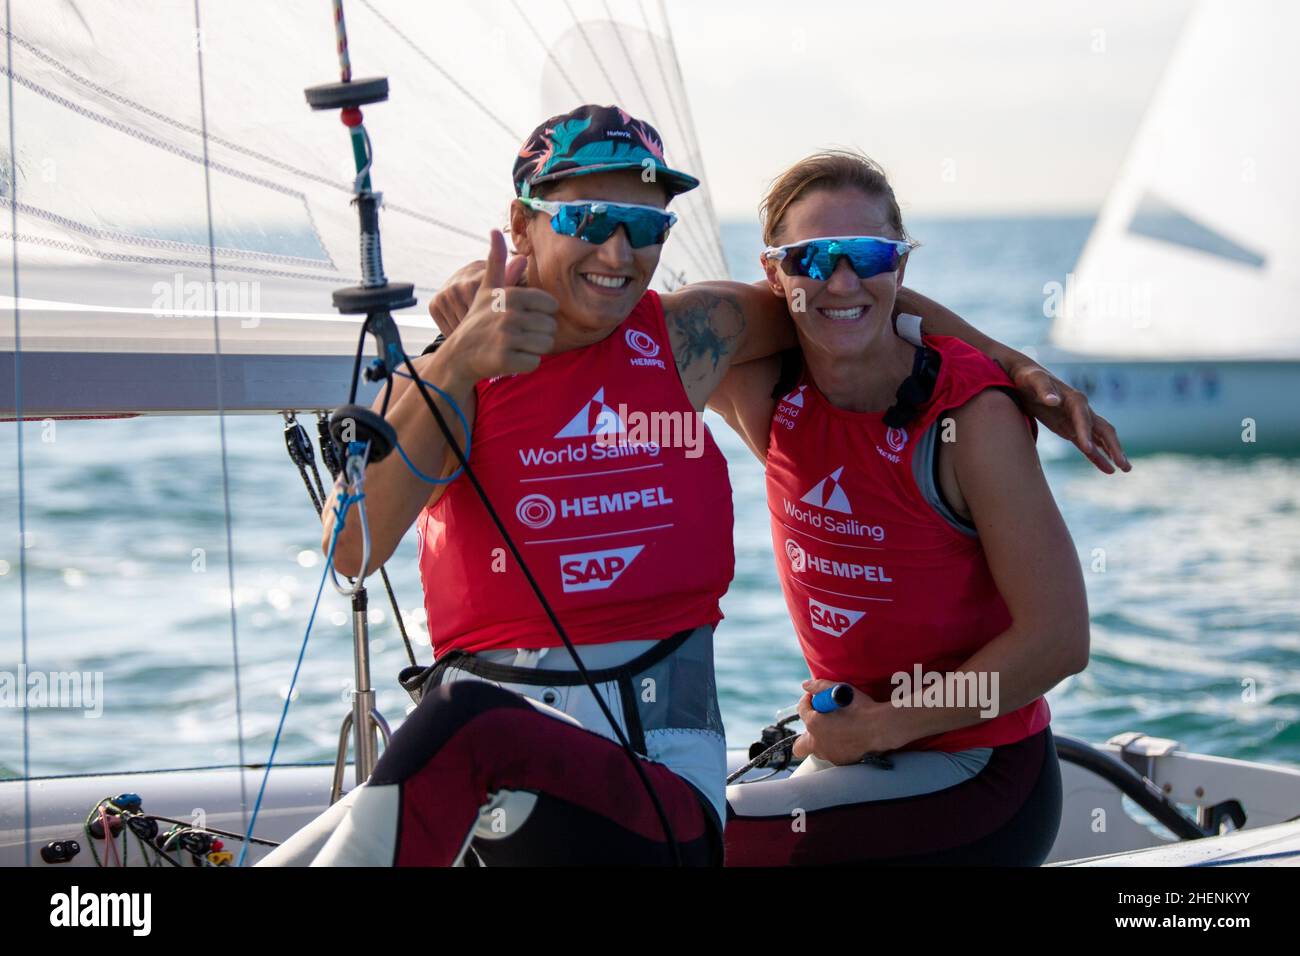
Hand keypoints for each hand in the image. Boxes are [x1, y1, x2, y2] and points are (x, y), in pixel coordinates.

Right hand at [438, 230, 557, 382]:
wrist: (459, 354)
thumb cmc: (479, 320)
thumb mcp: (486, 289)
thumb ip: (497, 262)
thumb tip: (494, 230)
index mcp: (510, 295)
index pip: (551, 306)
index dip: (540, 314)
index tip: (522, 317)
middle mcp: (509, 314)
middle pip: (550, 327)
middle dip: (538, 334)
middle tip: (517, 335)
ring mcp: (506, 338)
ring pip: (546, 345)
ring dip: (533, 349)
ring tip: (515, 345)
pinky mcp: (505, 360)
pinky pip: (534, 363)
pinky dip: (525, 364)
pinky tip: (510, 358)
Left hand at [791, 679, 899, 764]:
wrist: (882, 727)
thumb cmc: (861, 708)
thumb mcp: (839, 690)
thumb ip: (819, 686)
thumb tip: (806, 685)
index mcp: (814, 724)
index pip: (802, 711)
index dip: (807, 701)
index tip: (814, 698)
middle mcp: (818, 743)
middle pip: (800, 745)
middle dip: (805, 734)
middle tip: (818, 723)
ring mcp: (830, 754)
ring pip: (818, 750)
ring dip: (822, 740)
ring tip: (836, 729)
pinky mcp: (842, 761)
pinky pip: (834, 754)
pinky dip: (837, 747)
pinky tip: (848, 737)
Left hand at [1004, 354, 1130, 473]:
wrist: (1026, 378)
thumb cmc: (1029, 378)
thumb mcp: (1033, 381)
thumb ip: (1043, 390)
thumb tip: (1054, 401)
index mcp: (1074, 399)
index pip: (1083, 417)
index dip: (1085, 432)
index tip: (1087, 449)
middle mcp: (1081, 410)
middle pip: (1103, 429)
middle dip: (1113, 447)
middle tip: (1123, 465)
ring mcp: (1078, 421)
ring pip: (1100, 439)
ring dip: (1113, 453)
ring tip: (1125, 469)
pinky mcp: (1070, 429)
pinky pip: (1088, 445)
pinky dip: (1098, 456)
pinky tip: (1108, 469)